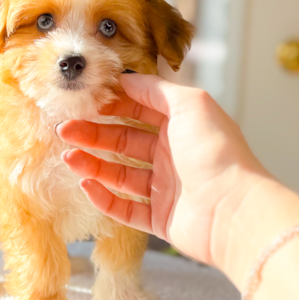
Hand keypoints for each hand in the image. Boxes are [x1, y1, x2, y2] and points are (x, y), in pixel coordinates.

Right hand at [56, 73, 275, 268]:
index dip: (113, 105)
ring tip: (68, 156)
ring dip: (93, 164)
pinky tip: (86, 184)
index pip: (140, 110)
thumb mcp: (190, 104)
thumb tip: (126, 79)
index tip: (85, 101)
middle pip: (125, 141)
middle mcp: (174, 155)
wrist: (233, 210)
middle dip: (94, 134)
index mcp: (183, 126)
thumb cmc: (216, 152)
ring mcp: (167, 189)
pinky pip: (126, 209)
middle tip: (65, 129)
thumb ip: (156, 89)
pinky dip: (104, 198)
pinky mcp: (161, 220)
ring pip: (121, 175)